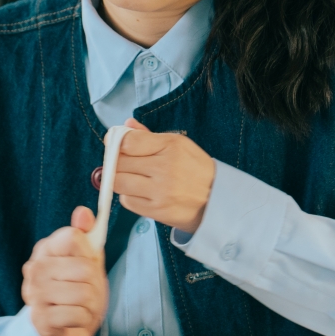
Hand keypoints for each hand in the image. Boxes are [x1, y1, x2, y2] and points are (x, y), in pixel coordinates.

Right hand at [21, 206, 108, 335]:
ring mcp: (34, 294)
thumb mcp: (87, 261)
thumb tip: (83, 212)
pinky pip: (78, 314)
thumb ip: (87, 236)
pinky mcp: (40, 319)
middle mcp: (35, 269)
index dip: (89, 253)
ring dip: (92, 305)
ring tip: (82, 308)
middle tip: (87, 293)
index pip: (73, 237)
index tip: (85, 265)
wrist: (66, 331)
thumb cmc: (77, 292)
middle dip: (95, 284)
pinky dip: (84, 320)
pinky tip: (75, 320)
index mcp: (45, 249)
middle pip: (84, 267)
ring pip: (84, 293)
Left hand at [113, 119, 215, 233]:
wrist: (218, 200)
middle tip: (125, 165)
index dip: (116, 143)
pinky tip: (141, 193)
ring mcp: (160, 191)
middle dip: (116, 162)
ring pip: (118, 182)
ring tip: (132, 179)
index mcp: (171, 146)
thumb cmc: (196, 170)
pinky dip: (129, 196)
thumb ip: (149, 136)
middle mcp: (165, 168)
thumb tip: (126, 125)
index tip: (116, 146)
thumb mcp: (180, 145)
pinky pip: (127, 201)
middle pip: (119, 162)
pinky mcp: (157, 210)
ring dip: (120, 180)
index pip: (128, 142)